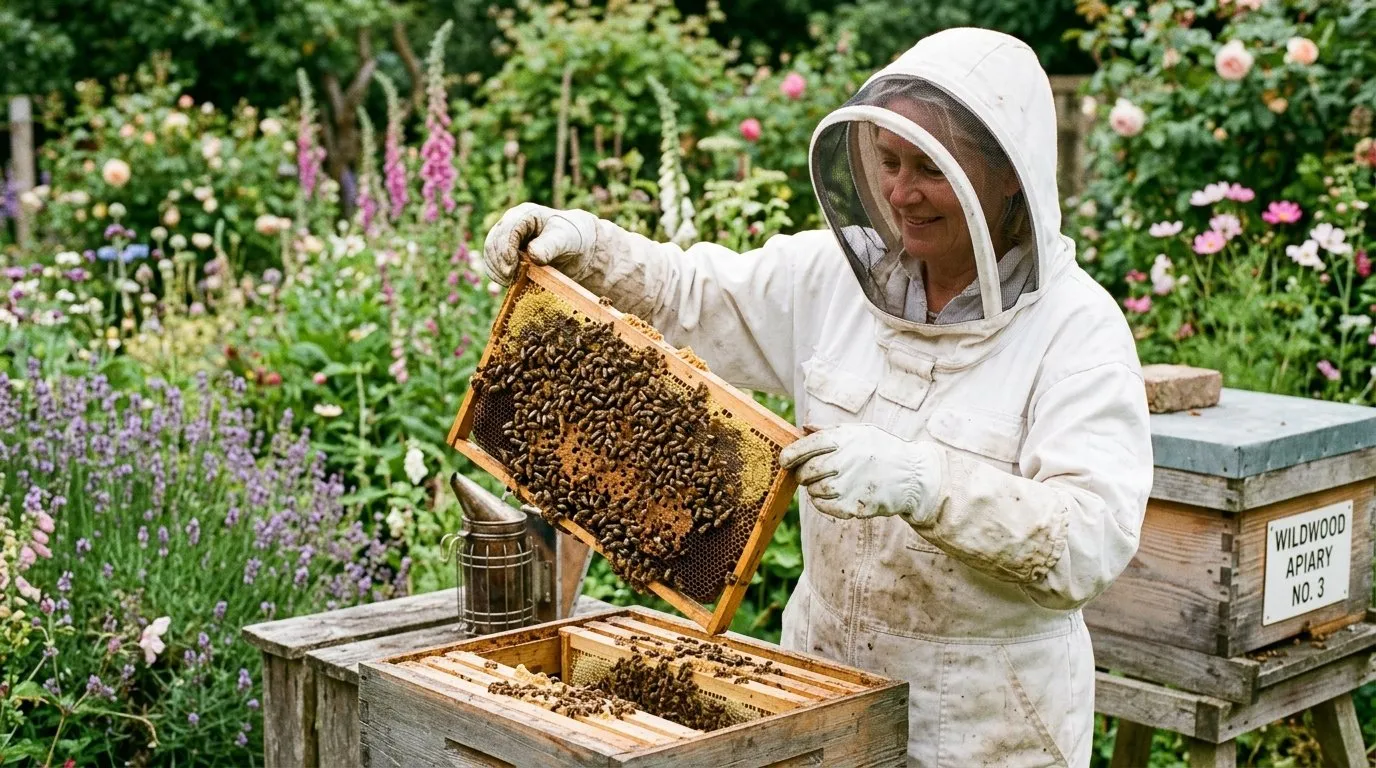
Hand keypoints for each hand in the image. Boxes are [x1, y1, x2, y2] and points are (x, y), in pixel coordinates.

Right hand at [481, 203, 598, 285]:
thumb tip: (533, 255)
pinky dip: (498, 275)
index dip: (506, 249)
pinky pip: (493, 265)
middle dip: (499, 262)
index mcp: (525, 214)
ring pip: (490, 255)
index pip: (507, 230)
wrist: (575, 250)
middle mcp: (511, 224)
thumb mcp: (566, 239)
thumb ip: (551, 245)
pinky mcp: (505, 254)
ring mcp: (506, 239)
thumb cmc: (571, 238)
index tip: (512, 269)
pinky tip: (510, 282)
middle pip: (493, 242)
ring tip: (511, 282)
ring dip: (497, 270)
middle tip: (510, 279)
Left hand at [779, 424, 942, 521]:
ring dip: (814, 490)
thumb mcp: (859, 432)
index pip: (805, 447)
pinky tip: (832, 496)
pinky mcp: (854, 505)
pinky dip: (822, 503)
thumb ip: (829, 431)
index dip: (789, 455)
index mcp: (843, 439)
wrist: (913, 476)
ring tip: (825, 485)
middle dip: (803, 475)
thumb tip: (803, 428)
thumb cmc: (882, 450)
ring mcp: (849, 484)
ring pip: (814, 491)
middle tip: (807, 475)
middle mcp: (844, 460)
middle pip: (806, 472)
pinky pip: (825, 507)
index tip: (784, 461)